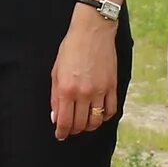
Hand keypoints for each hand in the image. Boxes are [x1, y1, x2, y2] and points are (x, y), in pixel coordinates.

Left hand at [49, 7, 120, 139]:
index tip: (60, 135)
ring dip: (89, 126)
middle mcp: (83, 93)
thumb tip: (56, 117)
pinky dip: (105, 116)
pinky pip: (111, 110)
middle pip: (80, 124)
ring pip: (96, 121)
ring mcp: (100, 90)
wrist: (92, 31)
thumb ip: (55, 96)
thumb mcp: (56, 71)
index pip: (65, 121)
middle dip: (74, 130)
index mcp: (66, 90)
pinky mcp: (112, 86)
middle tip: (71, 128)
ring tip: (85, 122)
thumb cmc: (71, 48)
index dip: (62, 132)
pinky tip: (99, 113)